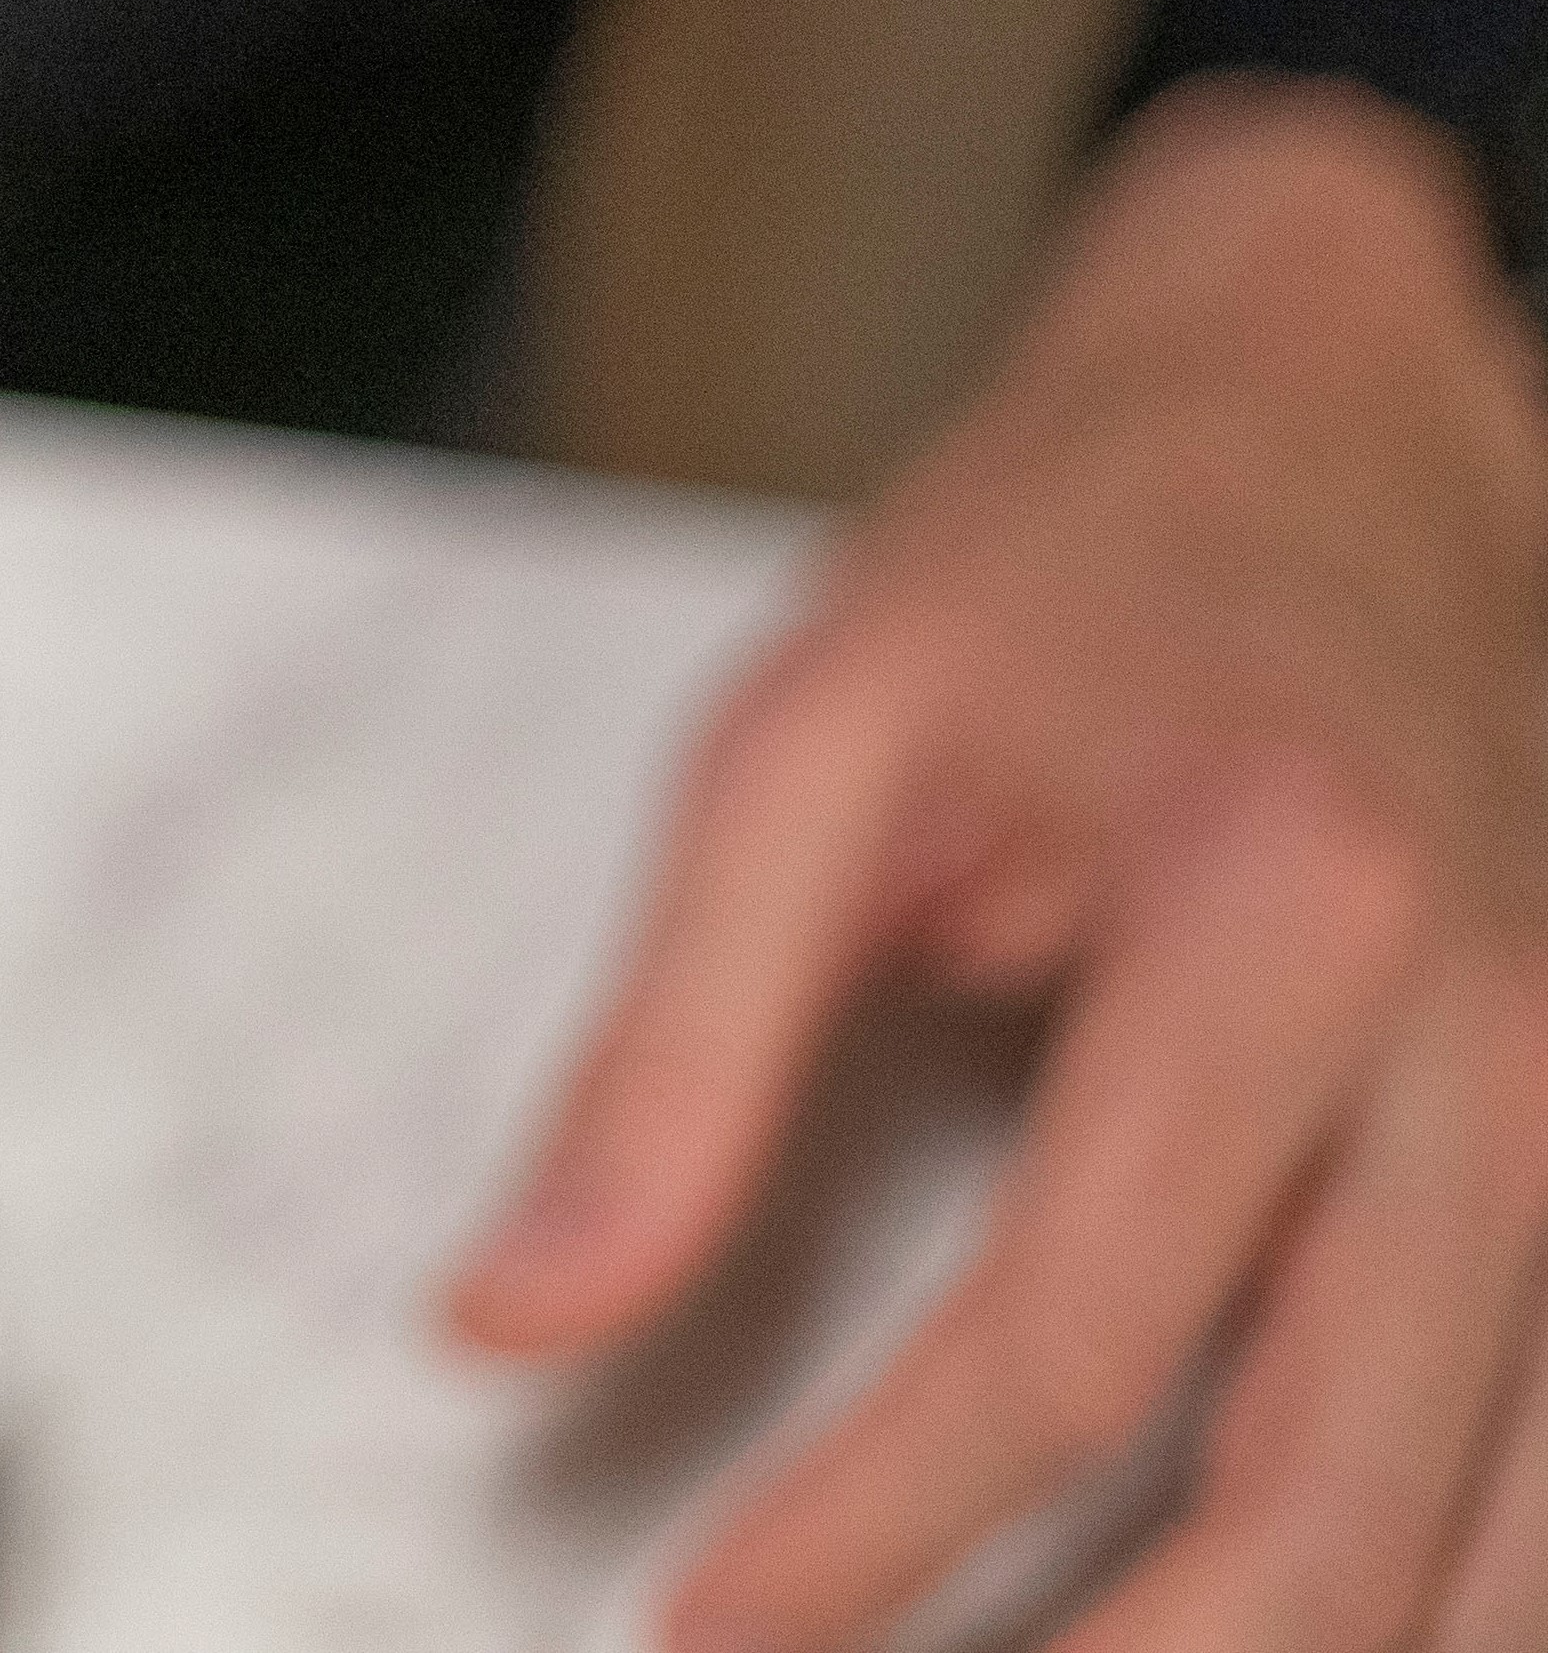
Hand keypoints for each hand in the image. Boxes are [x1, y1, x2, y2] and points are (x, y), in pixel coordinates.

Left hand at [451, 76, 1547, 1649]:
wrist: (1329, 426)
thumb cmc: (1064, 570)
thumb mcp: (807, 744)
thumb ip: (665, 1055)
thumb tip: (510, 1322)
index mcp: (1288, 917)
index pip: (1074, 1338)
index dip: (870, 1526)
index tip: (695, 1623)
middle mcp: (1508, 1051)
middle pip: (1327, 1503)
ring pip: (1493, 1553)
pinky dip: (1424, 1611)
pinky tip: (1262, 1645)